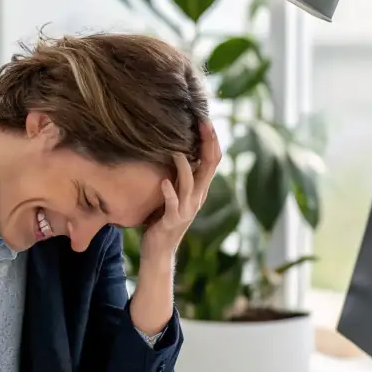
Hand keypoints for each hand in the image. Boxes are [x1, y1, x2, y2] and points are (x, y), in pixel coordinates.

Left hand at [139, 121, 221, 266]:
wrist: (159, 251)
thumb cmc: (163, 219)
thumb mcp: (175, 193)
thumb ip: (180, 177)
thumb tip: (178, 151)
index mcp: (199, 190)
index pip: (212, 161)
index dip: (212, 141)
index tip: (206, 121)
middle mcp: (197, 198)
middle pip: (208, 167)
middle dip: (206, 144)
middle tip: (202, 124)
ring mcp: (186, 210)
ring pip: (190, 183)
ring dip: (184, 166)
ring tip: (175, 150)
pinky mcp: (172, 220)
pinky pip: (173, 204)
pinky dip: (170, 192)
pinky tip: (164, 181)